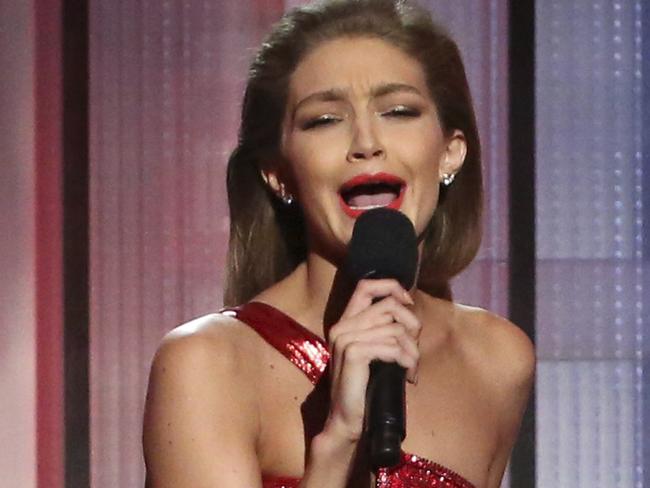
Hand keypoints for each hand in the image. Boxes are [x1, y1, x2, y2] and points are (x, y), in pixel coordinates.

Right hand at [323, 279, 420, 441]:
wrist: (347, 420)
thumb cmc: (366, 388)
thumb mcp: (376, 352)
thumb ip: (385, 330)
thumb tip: (411, 313)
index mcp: (346, 322)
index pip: (366, 286)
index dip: (391, 287)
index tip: (408, 303)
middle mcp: (342, 326)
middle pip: (389, 306)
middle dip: (411, 326)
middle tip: (415, 351)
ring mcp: (345, 338)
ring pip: (395, 329)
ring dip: (412, 352)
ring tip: (411, 369)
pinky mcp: (353, 352)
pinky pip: (391, 346)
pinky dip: (405, 360)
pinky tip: (407, 374)